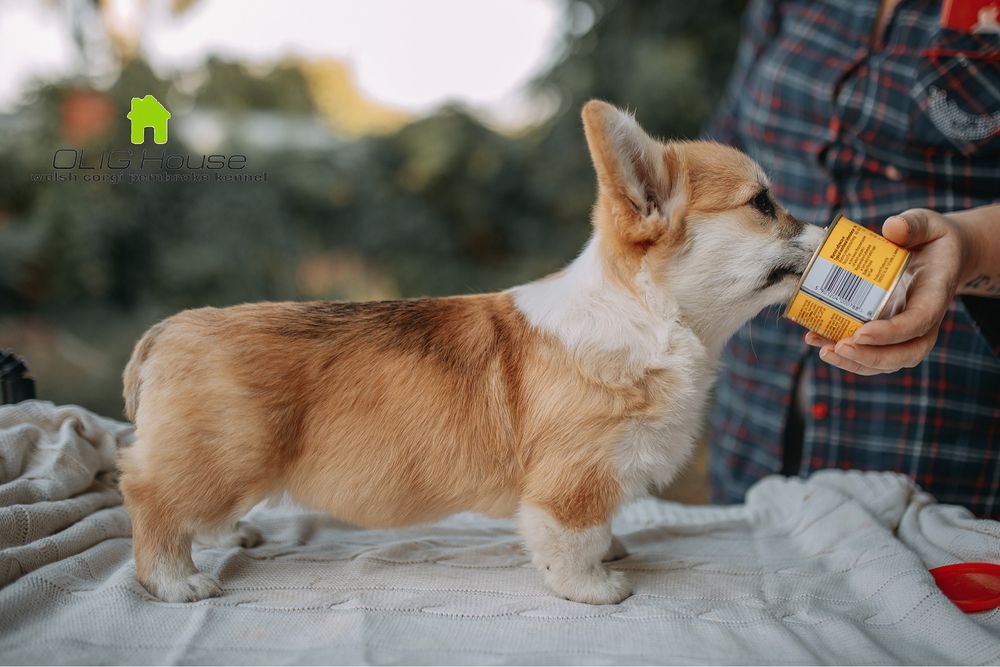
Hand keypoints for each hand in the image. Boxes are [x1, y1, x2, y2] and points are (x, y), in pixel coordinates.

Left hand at [805, 209, 968, 374]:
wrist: (940, 255)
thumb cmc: (931, 239)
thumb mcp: (928, 224)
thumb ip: (914, 225)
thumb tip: (892, 228)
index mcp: (935, 296)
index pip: (917, 323)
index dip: (891, 333)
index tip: (861, 333)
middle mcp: (924, 322)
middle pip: (903, 354)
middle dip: (869, 356)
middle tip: (838, 347)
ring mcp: (906, 332)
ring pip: (885, 361)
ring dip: (853, 361)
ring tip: (823, 349)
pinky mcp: (888, 333)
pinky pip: (870, 352)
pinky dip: (846, 353)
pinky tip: (817, 341)